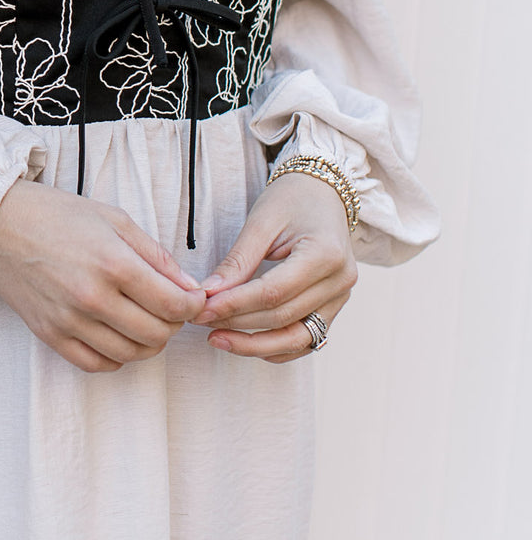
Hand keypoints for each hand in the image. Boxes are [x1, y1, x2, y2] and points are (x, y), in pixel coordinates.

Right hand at [0, 179, 207, 372]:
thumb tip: (189, 287)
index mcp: (113, 263)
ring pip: (129, 354)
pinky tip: (118, 336)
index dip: (193, 306)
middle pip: (156, 334)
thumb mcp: (116, 220)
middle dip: (174, 324)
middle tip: (171, 308)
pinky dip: (116, 357)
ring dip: (148, 342)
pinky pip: (95, 363)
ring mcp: (68, 320)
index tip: (194, 299)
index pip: (173, 305)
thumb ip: (156, 256)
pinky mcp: (49, 334)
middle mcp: (92, 297)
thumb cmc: (59, 215)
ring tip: (146, 321)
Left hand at [194, 172, 357, 362]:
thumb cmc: (292, 199)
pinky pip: (304, 339)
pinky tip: (243, 342)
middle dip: (237, 323)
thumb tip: (209, 294)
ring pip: (296, 338)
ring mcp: (340, 298)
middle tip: (199, 319)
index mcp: (325, 254)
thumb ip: (238, 261)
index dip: (234, 305)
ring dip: (254, 345)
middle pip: (282, 317)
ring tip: (216, 338)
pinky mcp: (334, 307)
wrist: (323, 192)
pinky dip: (274, 346)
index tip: (201, 308)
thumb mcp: (261, 221)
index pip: (273, 292)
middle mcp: (339, 281)